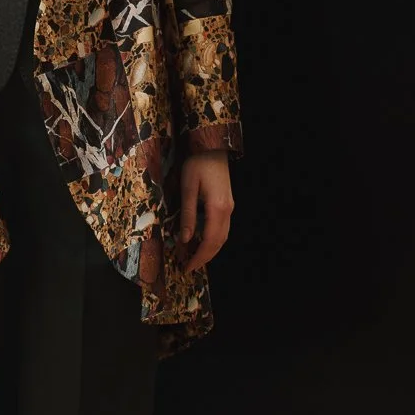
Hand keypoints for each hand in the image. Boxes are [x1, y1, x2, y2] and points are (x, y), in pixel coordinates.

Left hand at [178, 150, 232, 271]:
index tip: (187, 267)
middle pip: (219, 242)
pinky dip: (213, 239)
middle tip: (188, 267)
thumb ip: (188, 214)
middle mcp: (228, 210)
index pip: (210, 241)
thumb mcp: (187, 188)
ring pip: (223, 236)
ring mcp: (230, 207)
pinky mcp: (227, 203)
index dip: (200, 257)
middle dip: (205, 257)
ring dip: (210, 249)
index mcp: (218, 208)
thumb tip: (185, 239)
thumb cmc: (197, 163)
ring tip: (193, 257)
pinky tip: (201, 241)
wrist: (212, 146)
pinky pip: (222, 227)